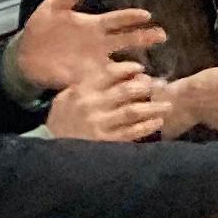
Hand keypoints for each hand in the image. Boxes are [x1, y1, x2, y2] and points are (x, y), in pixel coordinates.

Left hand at [7, 0, 164, 93]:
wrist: (26, 54)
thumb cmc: (40, 27)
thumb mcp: (53, 6)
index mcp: (93, 25)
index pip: (118, 19)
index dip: (132, 17)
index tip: (147, 15)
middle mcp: (99, 43)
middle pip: (127, 39)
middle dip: (145, 37)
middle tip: (162, 35)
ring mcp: (94, 61)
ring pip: (121, 62)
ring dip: (134, 64)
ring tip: (146, 67)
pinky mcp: (86, 77)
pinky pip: (105, 80)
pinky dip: (116, 82)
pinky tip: (126, 85)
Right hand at [42, 67, 170, 142]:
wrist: (49, 149)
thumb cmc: (60, 121)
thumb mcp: (65, 97)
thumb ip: (84, 85)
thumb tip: (110, 74)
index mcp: (82, 90)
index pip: (108, 73)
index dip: (127, 69)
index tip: (140, 69)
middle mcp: (92, 105)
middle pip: (126, 91)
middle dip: (146, 87)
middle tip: (160, 86)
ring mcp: (99, 124)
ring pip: (132, 111)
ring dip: (152, 107)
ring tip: (167, 105)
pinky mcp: (105, 141)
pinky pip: (131, 132)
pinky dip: (146, 127)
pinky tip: (157, 122)